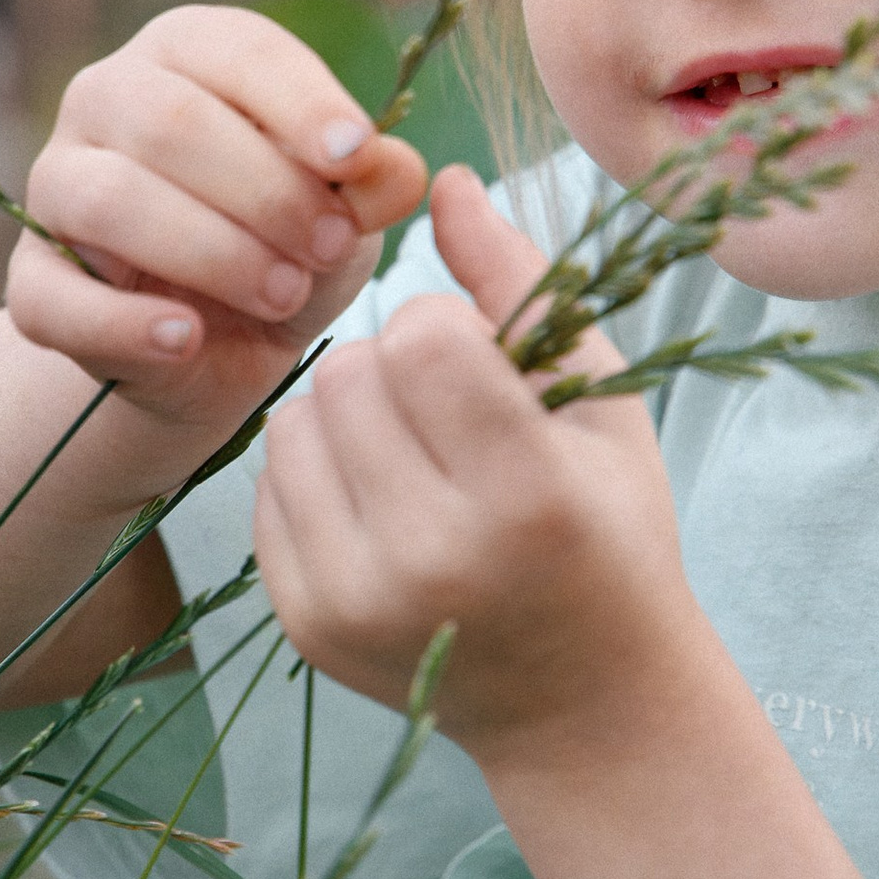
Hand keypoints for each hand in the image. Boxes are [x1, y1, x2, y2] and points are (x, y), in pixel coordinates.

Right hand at [5, 10, 428, 443]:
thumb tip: (398, 168)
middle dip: (266, 190)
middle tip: (333, 246)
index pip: (236, 49)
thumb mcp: (346, 214)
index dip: (299, 100)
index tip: (357, 155)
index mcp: (187, 53)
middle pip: (169, 121)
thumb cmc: (287, 246)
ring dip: (211, 251)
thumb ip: (371, 186)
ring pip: (109, 199)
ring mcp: (55, 188)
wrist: (220, 352)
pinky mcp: (30, 282)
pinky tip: (185, 338)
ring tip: (284, 292)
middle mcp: (106, 98)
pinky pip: (53, 297)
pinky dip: (123, 322)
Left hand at [253, 167, 695, 751]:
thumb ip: (519, 284)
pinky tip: (379, 500)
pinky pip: (269, 485)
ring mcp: (357, 600)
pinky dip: (316, 471)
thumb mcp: (600, 404)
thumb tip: (440, 175)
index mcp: (525, 495)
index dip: (448, 331)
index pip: (421, 338)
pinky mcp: (304, 625)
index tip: (484, 369)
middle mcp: (432, 557)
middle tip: (447, 414)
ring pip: (295, 420)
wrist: (584, 703)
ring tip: (412, 452)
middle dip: (394, 368)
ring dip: (347, 413)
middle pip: (349, 373)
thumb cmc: (610, 533)